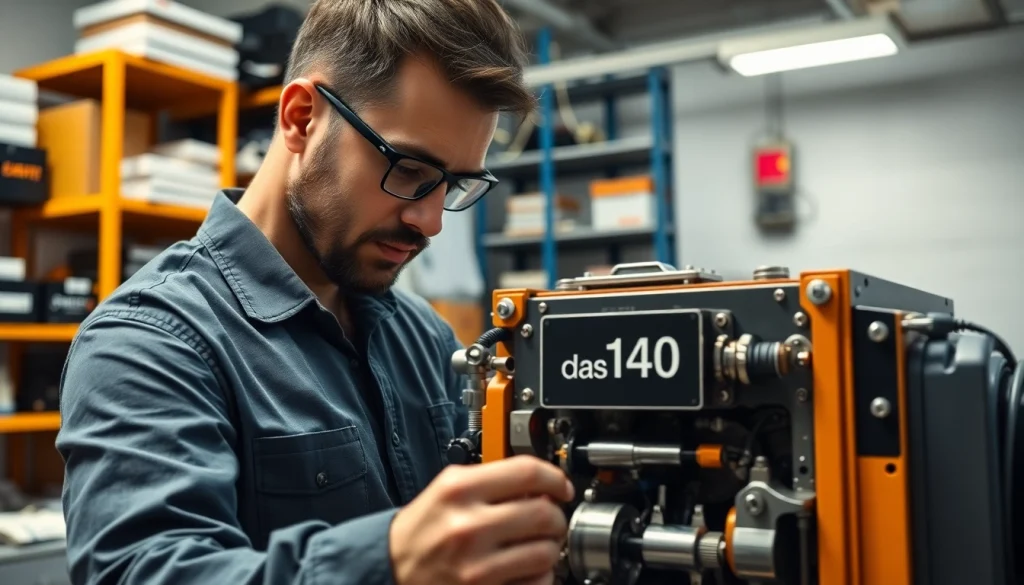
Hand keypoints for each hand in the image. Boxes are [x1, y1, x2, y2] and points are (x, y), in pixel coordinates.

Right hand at [389, 455, 574, 584]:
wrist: (391, 567)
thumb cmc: (422, 528)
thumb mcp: (447, 488)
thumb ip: (490, 480)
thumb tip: (540, 483)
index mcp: (459, 490)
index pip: (528, 472)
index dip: (555, 477)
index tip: (561, 486)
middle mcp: (468, 526)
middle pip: (543, 514)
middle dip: (556, 517)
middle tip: (551, 519)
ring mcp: (476, 565)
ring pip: (545, 552)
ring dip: (550, 548)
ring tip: (538, 545)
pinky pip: (535, 582)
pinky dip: (540, 576)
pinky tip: (526, 568)